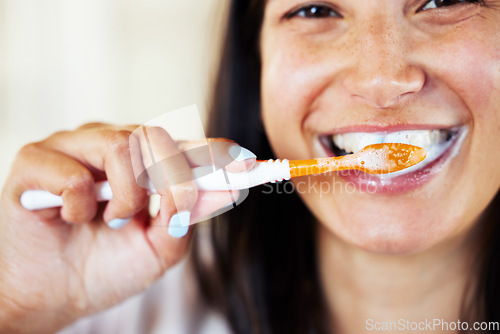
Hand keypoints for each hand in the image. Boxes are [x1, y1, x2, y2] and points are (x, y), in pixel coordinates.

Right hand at [0, 123, 254, 333]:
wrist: (52, 297)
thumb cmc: (104, 268)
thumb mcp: (159, 249)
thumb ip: (188, 217)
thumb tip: (225, 189)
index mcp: (141, 164)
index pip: (183, 147)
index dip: (215, 152)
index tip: (246, 163)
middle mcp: (109, 146)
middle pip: (155, 136)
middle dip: (168, 179)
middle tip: (158, 212)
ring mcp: (73, 149)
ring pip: (119, 145)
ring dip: (126, 196)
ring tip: (111, 222)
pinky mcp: (35, 162)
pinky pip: (72, 173)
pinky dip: (79, 205)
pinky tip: (72, 219)